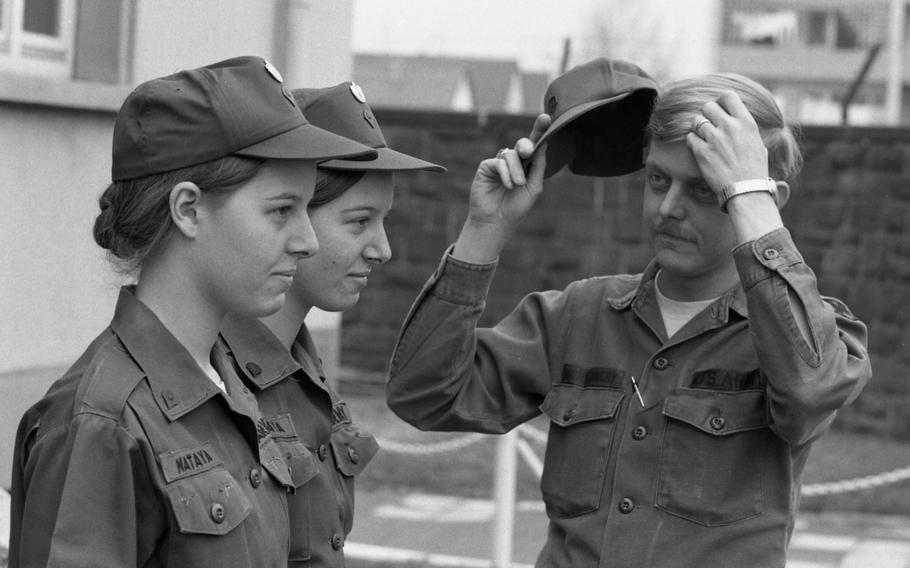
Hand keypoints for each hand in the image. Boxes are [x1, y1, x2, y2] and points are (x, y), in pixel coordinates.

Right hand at [452, 114, 550, 262]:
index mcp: (527, 165)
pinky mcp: (486, 167)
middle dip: (527, 145)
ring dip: (516, 171)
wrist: (497, 221)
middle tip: (528, 153)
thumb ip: (538, 165)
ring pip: (511, 154)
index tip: (546, 117)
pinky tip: (507, 185)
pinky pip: (499, 162)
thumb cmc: (516, 207)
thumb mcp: (534, 186)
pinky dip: (505, 174)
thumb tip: (544, 144)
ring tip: (516, 185)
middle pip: (523, 144)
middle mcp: (514, 162)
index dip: (540, 130)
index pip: (535, 145)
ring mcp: (499, 163)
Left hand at [685, 91, 768, 194]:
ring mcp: (714, 139)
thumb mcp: (757, 142)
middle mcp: (729, 127)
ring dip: (698, 128)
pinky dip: (693, 142)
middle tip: (709, 126)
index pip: (728, 96)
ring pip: (696, 120)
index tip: (720, 109)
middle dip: (707, 115)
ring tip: (704, 139)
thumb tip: (737, 119)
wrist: (746, 190)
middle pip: (708, 106)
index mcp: (746, 122)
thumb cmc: (754, 169)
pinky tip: (700, 149)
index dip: (721, 101)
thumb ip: (744, 128)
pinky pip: (690, 137)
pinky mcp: (702, 152)